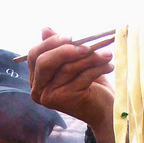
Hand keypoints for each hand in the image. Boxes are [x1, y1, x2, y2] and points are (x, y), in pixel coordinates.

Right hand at [27, 28, 115, 142]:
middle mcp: (38, 90)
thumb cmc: (89, 84)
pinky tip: (109, 66)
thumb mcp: (75, 61)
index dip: (51, 43)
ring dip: (90, 58)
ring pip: (67, 68)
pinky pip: (80, 77)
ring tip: (107, 55)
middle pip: (44, 62)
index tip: (72, 36)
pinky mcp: (63, 101)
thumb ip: (60, 47)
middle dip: (67, 50)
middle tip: (89, 45)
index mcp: (36, 78)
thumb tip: (45, 30)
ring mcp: (49, 97)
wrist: (104, 110)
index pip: (35, 55)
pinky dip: (97, 69)